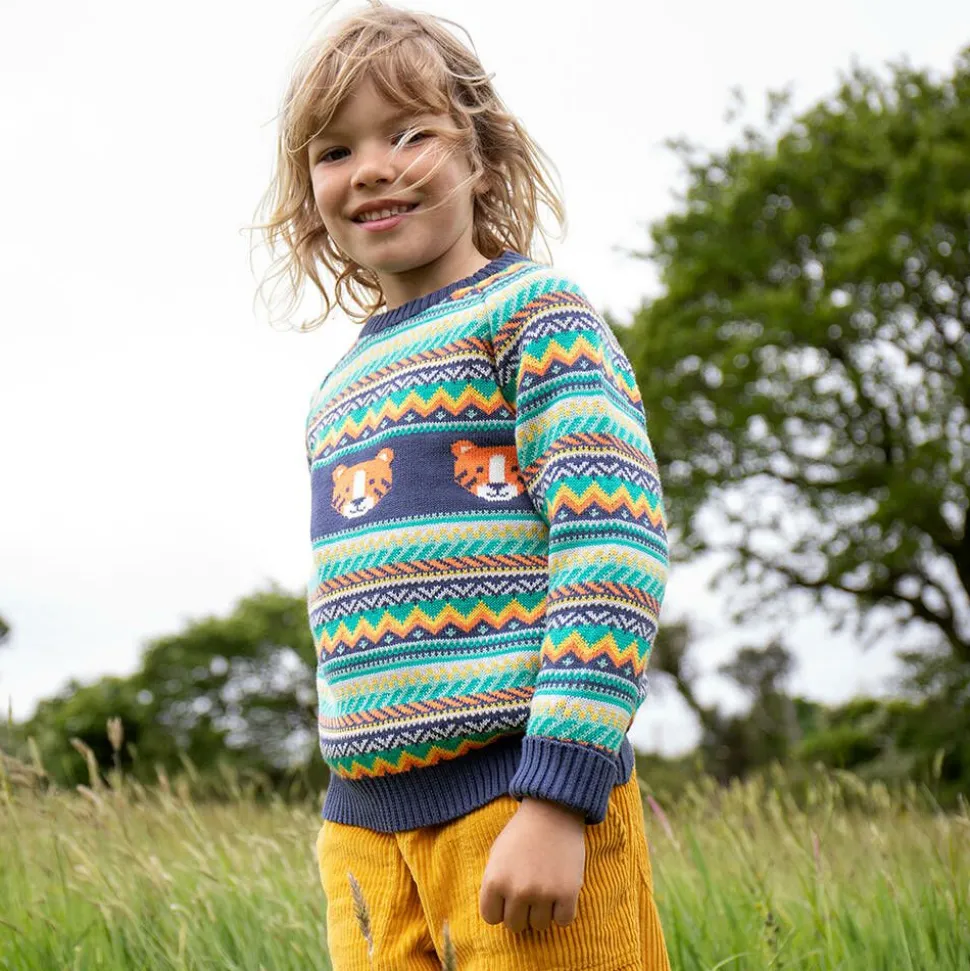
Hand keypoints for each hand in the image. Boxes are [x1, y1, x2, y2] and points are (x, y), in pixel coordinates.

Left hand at [479, 797, 585, 932]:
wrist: (553, 810)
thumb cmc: (522, 832)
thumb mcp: (496, 854)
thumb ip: (493, 885)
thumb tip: (498, 915)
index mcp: (494, 880)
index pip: (491, 918)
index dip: (500, 907)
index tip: (509, 895)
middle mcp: (517, 890)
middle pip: (516, 925)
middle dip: (522, 911)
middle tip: (530, 890)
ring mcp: (543, 893)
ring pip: (540, 926)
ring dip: (543, 911)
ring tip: (545, 887)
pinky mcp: (568, 893)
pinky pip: (563, 921)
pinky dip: (563, 911)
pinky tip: (561, 892)